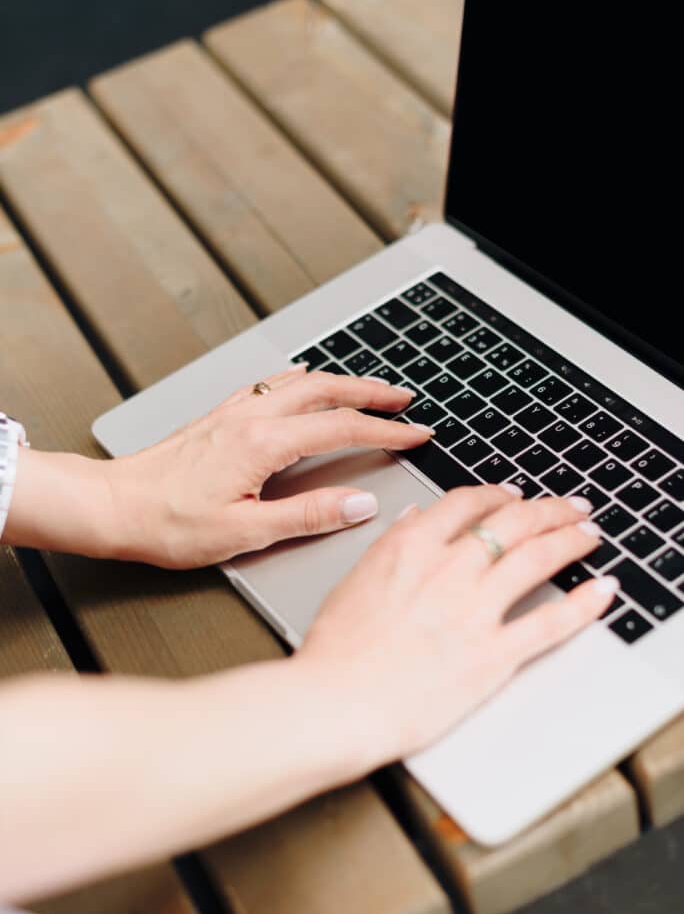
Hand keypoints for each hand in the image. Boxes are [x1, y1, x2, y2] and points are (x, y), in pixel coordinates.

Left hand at [104, 366, 430, 566]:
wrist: (112, 505)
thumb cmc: (167, 524)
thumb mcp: (243, 533)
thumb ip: (307, 516)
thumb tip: (358, 504)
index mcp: (263, 444)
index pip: (341, 430)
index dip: (385, 432)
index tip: (416, 434)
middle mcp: (250, 419)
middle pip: (326, 391)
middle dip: (371, 392)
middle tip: (404, 398)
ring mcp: (233, 413)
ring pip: (299, 383)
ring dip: (340, 382)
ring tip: (367, 388)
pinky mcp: (218, 418)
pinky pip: (269, 385)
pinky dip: (300, 380)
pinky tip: (303, 381)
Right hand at [296, 485, 617, 766]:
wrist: (338, 701)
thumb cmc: (336, 650)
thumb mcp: (354, 580)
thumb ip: (390, 544)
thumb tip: (412, 518)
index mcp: (412, 546)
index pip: (468, 503)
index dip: (499, 495)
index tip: (514, 497)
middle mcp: (449, 568)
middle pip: (513, 522)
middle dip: (549, 510)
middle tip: (570, 508)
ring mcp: (475, 609)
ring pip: (538, 558)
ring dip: (571, 539)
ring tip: (589, 534)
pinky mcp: (493, 655)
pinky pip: (551, 621)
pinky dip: (584, 603)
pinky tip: (602, 588)